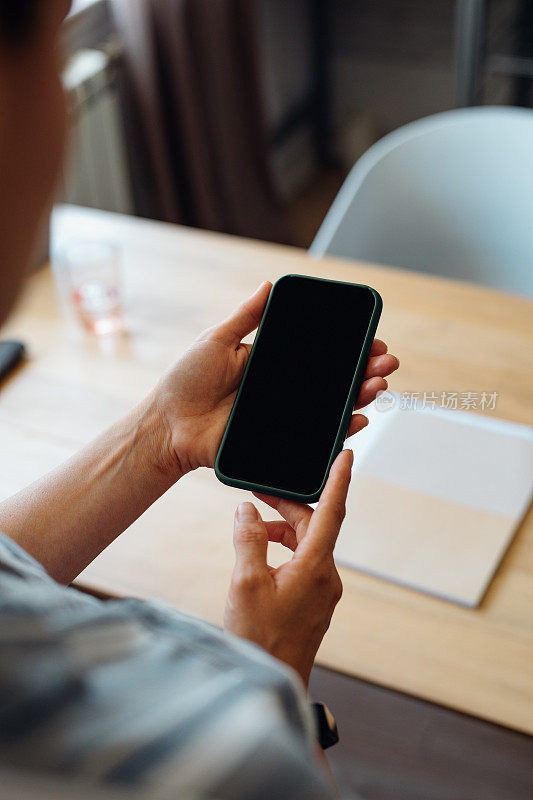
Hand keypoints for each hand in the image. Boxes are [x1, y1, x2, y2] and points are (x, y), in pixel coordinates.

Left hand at [153, 282, 398, 475]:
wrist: (167, 425)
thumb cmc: (185, 382)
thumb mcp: (216, 340)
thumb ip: (246, 317)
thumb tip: (270, 285)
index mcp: (273, 364)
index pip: (321, 355)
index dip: (349, 349)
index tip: (373, 340)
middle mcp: (284, 391)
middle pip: (334, 381)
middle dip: (366, 371)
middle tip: (386, 362)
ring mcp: (284, 418)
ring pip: (331, 409)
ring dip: (361, 397)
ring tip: (379, 385)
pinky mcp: (278, 443)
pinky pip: (315, 439)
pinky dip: (340, 432)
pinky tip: (358, 420)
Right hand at [224, 449, 353, 686]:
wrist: (274, 682)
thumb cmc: (259, 637)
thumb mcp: (246, 582)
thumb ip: (249, 540)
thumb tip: (247, 510)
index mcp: (316, 566)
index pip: (332, 512)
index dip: (339, 480)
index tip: (347, 455)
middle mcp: (326, 576)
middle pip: (313, 526)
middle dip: (285, 506)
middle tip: (256, 491)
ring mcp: (322, 592)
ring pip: (306, 546)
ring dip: (280, 531)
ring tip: (248, 531)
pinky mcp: (313, 603)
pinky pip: (302, 565)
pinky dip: (282, 552)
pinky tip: (257, 558)